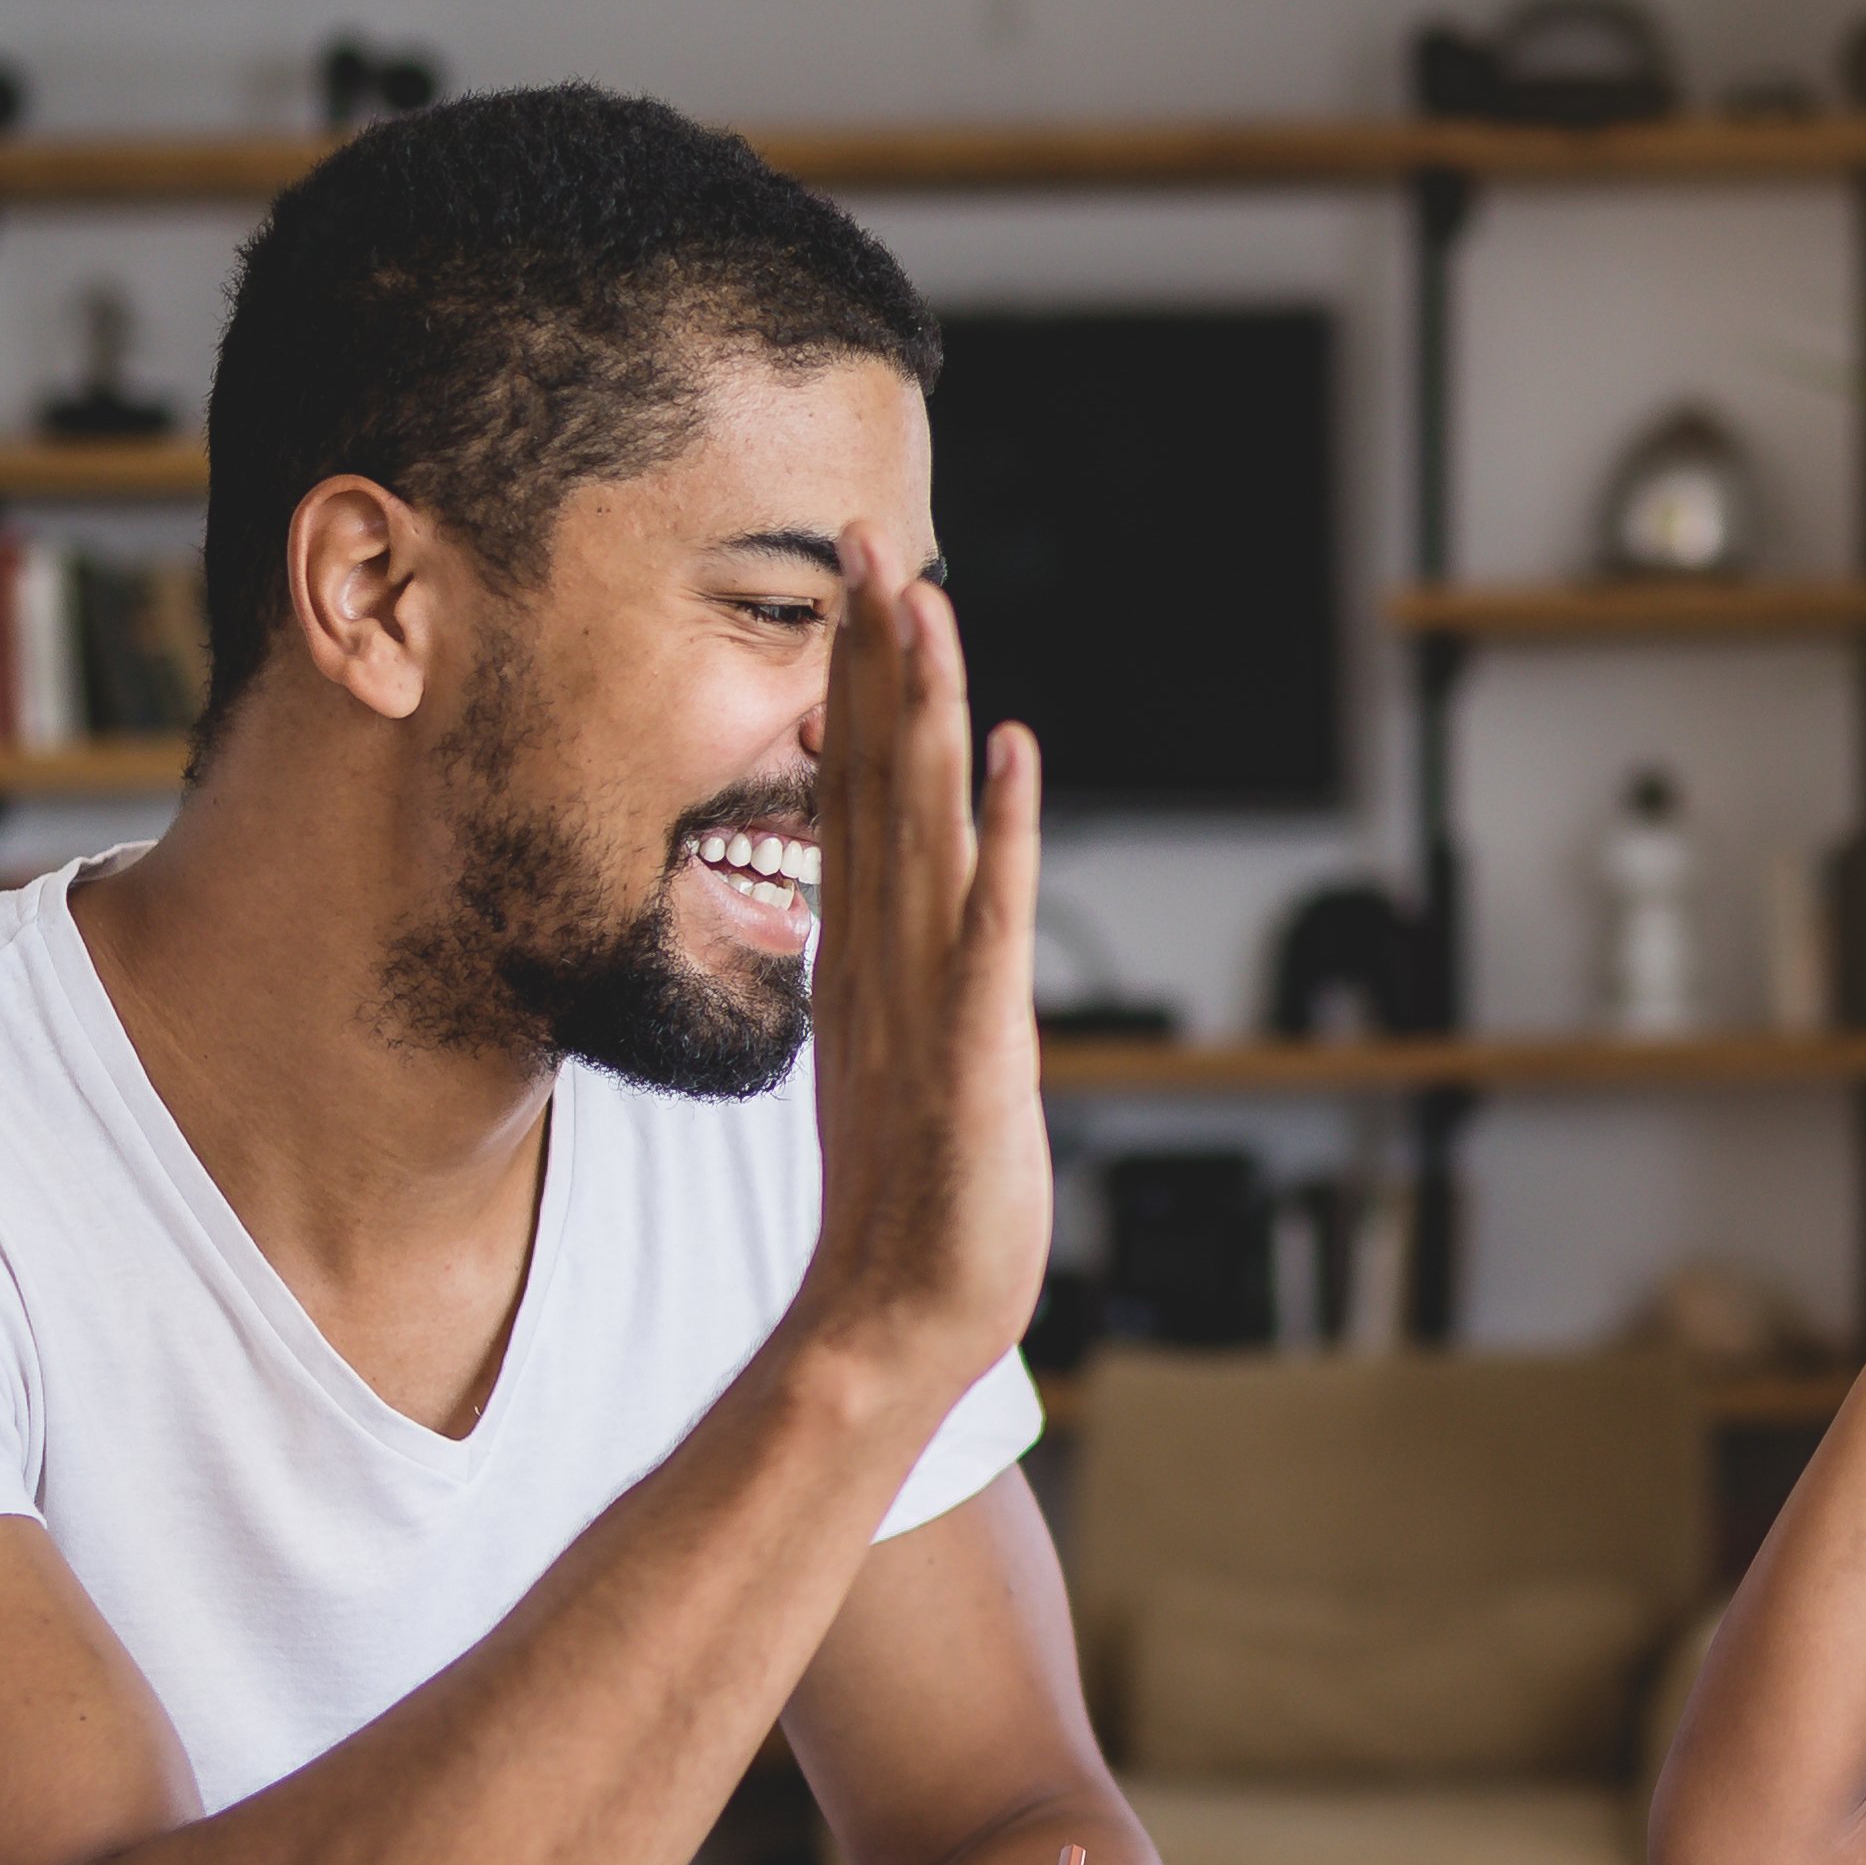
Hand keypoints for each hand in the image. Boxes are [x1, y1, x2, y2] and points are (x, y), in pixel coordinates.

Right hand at [802, 525, 1051, 1369]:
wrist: (893, 1322)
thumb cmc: (910, 1215)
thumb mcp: (901, 1075)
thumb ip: (900, 996)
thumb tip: (903, 944)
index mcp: (864, 960)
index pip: (856, 797)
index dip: (859, 692)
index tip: (861, 597)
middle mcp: (883, 956)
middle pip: (875, 779)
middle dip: (875, 657)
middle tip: (867, 542)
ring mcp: (924, 993)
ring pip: (921, 821)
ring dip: (923, 708)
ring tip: (923, 599)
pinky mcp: (975, 1042)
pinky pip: (990, 917)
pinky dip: (1003, 830)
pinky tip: (1009, 749)